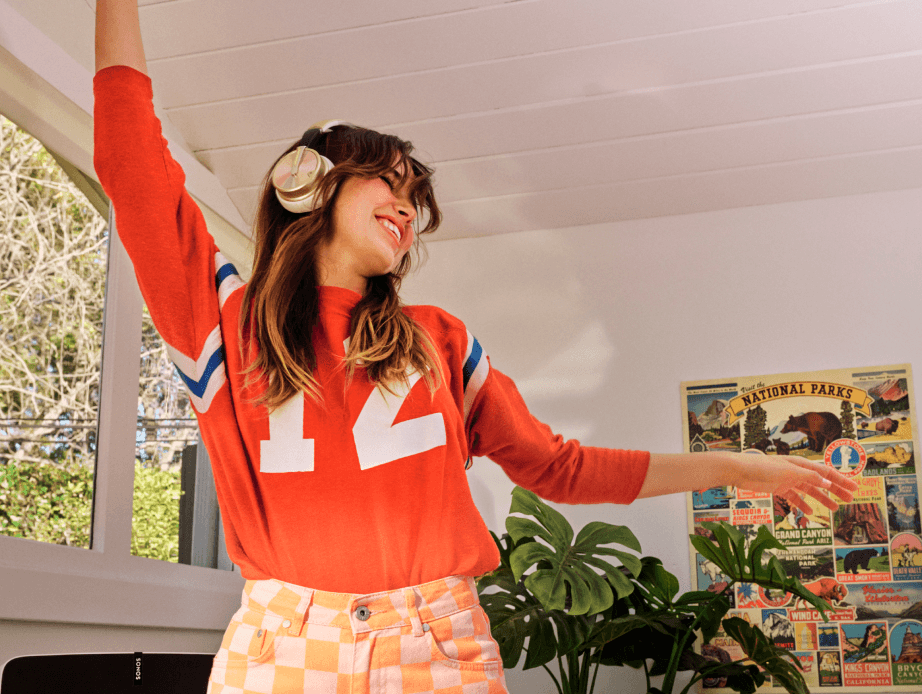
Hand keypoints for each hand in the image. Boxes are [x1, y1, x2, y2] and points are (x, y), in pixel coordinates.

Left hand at [729, 453, 858, 513]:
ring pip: (809, 491)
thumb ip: (809, 478)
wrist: (740, 470)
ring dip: (822, 499)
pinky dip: (802, 504)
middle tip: (849, 500)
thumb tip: (828, 483)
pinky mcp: (779, 487)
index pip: (826, 472)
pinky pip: (794, 497)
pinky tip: (809, 512)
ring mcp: (788, 479)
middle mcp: (797, 471)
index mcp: (802, 464)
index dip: (841, 480)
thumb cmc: (763, 467)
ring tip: (834, 509)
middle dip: (836, 490)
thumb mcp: (789, 472)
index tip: (855, 488)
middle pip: (821, 482)